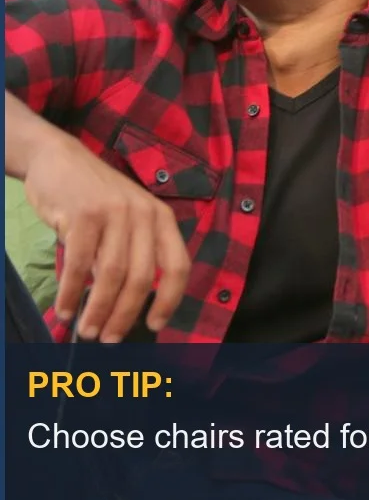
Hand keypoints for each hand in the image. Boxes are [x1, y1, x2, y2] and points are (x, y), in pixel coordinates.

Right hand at [22, 134, 191, 340]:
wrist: (59, 160)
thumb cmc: (94, 198)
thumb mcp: (125, 220)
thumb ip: (131, 254)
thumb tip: (127, 306)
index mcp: (162, 219)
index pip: (177, 265)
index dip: (170, 299)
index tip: (156, 325)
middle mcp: (144, 215)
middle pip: (142, 277)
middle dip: (126, 314)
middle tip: (108, 339)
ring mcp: (115, 213)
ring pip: (112, 274)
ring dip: (98, 309)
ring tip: (86, 331)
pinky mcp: (84, 214)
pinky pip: (80, 264)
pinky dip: (72, 292)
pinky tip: (66, 309)